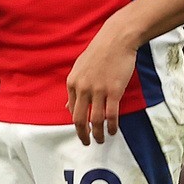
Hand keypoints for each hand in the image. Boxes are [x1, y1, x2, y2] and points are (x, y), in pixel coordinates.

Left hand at [66, 19, 139, 143]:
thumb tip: (68, 106)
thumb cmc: (99, 53)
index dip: (76, 123)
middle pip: (79, 118)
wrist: (116, 41)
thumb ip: (74, 88)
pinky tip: (112, 131)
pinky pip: (111, 114)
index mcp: (72, 83)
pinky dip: (111, 126)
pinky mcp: (114, 91)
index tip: (82, 130)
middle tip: (86, 143)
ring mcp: (98, 90)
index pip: (71, 109)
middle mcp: (82, 89)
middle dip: (82, 134)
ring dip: (98, 133)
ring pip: (95, 119)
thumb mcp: (79, 69)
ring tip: (100, 140)